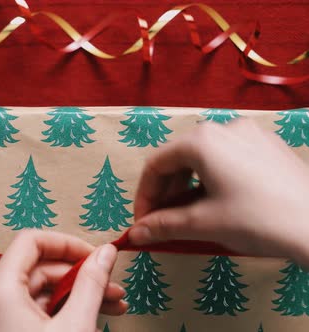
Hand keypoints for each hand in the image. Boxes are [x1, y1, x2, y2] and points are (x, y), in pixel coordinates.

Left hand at [0, 230, 127, 331]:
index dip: (67, 243)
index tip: (96, 255)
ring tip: (110, 307)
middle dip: (78, 277)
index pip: (31, 242)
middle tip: (113, 289)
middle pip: (35, 270)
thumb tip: (106, 253)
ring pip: (32, 294)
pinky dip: (53, 313)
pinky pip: (24, 313)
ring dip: (71, 296)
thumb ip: (91, 284)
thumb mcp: (75, 328)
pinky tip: (83, 319)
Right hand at [130, 119, 308, 266]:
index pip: (156, 165)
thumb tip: (134, 235)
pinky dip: (212, 181)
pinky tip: (216, 204)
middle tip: (161, 222)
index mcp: (202, 140)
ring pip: (204, 159)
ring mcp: (251, 134)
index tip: (142, 223)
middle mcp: (224, 128)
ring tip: (187, 216)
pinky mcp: (269, 147)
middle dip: (166, 193)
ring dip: (188, 188)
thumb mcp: (202, 224)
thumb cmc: (257, 220)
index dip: (144, 196)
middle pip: (179, 159)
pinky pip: (228, 160)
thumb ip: (162, 226)